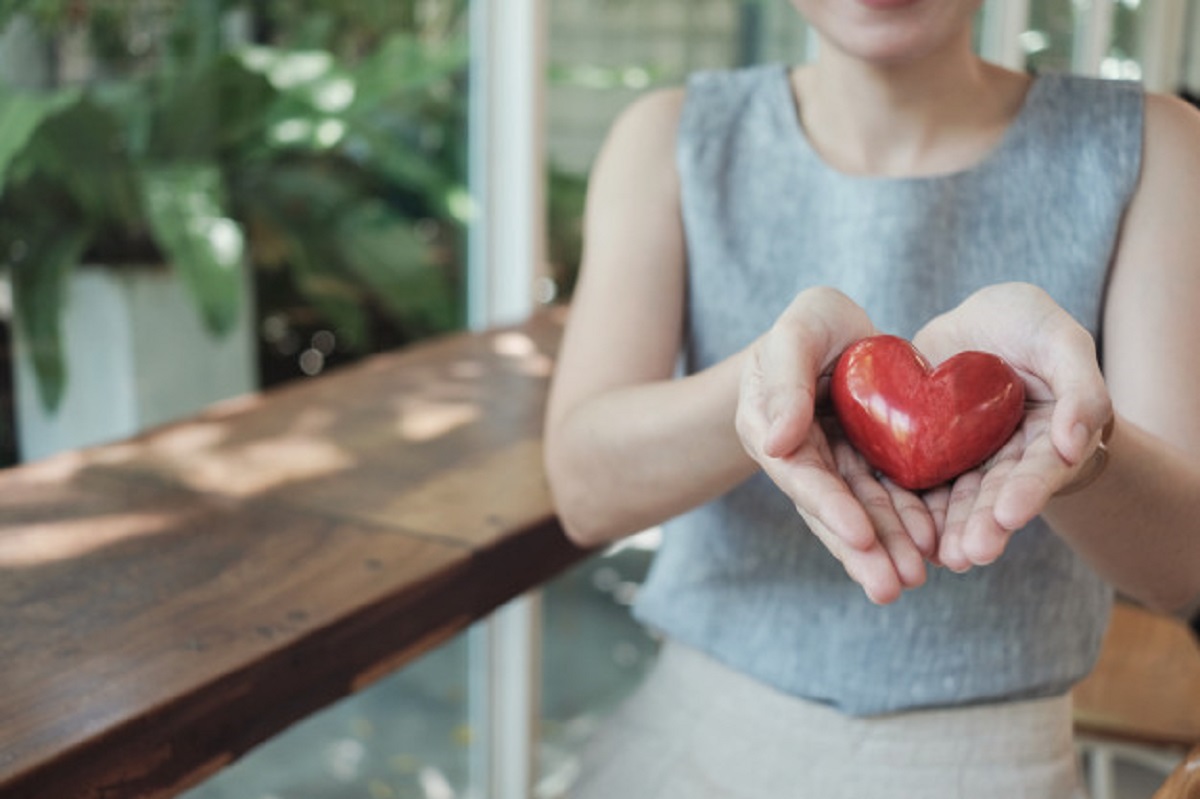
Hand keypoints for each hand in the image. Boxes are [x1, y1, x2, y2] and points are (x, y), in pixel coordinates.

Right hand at [736, 288, 936, 603]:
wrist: (839, 327)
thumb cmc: (811, 322)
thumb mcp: (797, 331)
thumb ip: (785, 380)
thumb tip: (774, 443)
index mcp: (769, 429)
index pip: (800, 475)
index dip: (829, 507)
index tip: (859, 536)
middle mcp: (800, 456)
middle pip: (831, 508)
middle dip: (862, 549)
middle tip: (892, 586)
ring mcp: (836, 464)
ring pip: (862, 511)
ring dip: (887, 547)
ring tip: (914, 579)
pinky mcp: (869, 464)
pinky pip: (889, 496)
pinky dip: (908, 521)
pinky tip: (933, 545)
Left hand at [911, 283, 1113, 570]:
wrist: (976, 322)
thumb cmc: (1030, 327)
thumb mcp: (1062, 341)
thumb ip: (1081, 389)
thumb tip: (1076, 444)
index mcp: (1047, 438)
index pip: (1040, 468)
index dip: (1027, 492)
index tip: (1011, 516)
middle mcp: (1005, 457)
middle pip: (995, 494)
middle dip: (983, 525)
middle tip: (970, 554)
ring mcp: (964, 458)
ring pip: (955, 497)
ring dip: (948, 529)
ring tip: (941, 557)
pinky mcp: (925, 450)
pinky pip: (916, 480)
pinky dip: (911, 506)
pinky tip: (903, 533)